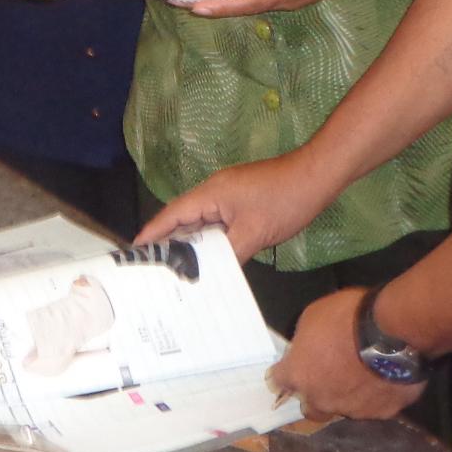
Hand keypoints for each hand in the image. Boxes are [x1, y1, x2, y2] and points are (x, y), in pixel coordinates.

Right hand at [136, 149, 334, 258]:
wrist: (317, 177)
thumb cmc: (285, 200)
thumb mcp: (254, 233)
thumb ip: (228, 255)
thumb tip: (210, 275)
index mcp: (209, 194)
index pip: (171, 215)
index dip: (152, 233)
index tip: (134, 251)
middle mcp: (213, 192)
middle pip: (182, 219)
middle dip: (168, 242)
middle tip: (154, 269)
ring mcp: (228, 196)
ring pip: (202, 223)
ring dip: (192, 244)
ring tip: (177, 269)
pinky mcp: (241, 202)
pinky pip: (218, 224)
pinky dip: (211, 241)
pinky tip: (211, 259)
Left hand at [265, 287, 424, 421]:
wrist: (393, 331)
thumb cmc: (347, 316)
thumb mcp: (313, 317)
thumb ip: (306, 342)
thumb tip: (308, 350)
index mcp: (300, 375)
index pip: (280, 381)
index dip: (287, 373)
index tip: (293, 366)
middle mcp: (322, 400)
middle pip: (311, 408)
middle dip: (316, 395)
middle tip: (329, 377)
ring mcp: (353, 410)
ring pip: (345, 408)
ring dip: (348, 395)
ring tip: (363, 374)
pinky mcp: (383, 412)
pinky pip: (375, 406)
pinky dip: (377, 395)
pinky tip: (385, 378)